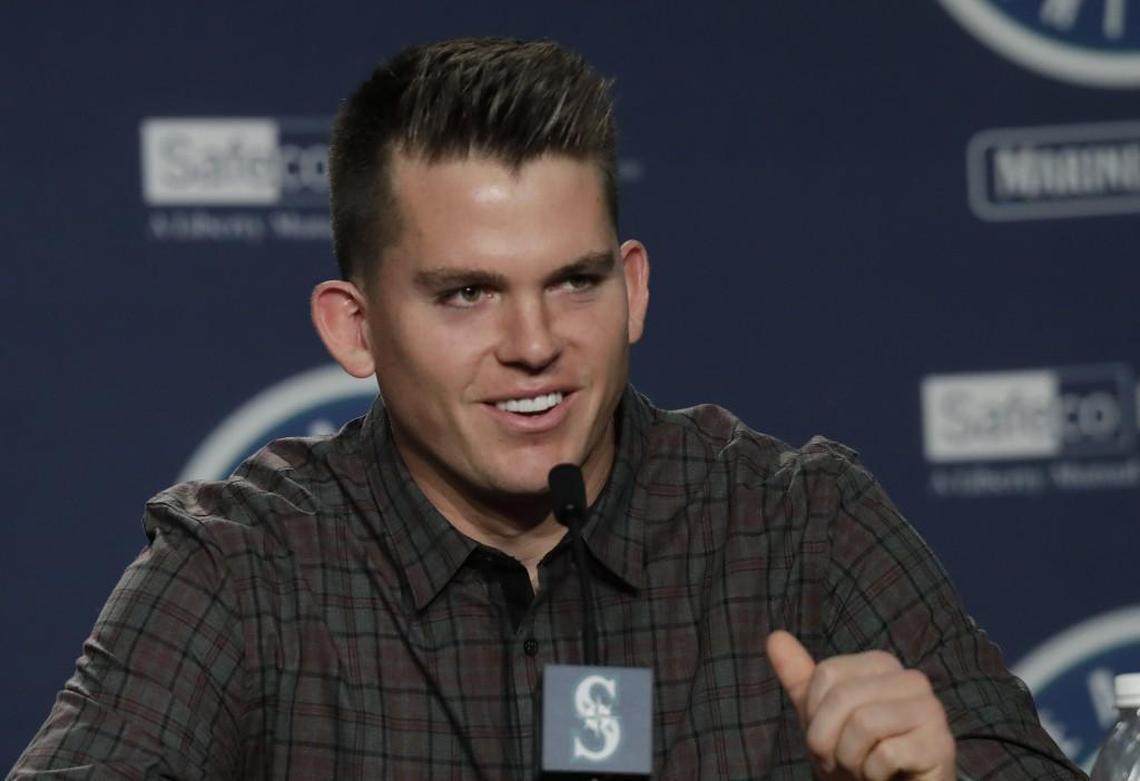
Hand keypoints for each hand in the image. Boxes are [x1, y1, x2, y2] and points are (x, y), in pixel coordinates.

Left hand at [766, 630, 955, 780]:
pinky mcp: (941, 744)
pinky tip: (884, 777)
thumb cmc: (856, 754)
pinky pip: (887, 754)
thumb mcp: (820, 716)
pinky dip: (873, 774)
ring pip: (864, 723)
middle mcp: (912, 679)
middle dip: (828, 740)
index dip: (814, 714)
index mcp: (882, 664)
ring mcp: (932, 710)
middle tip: (839, 761)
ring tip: (862, 768)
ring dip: (851, 759)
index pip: (826, 673)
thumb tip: (774, 636)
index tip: (826, 739)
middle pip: (843, 697)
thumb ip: (800, 677)